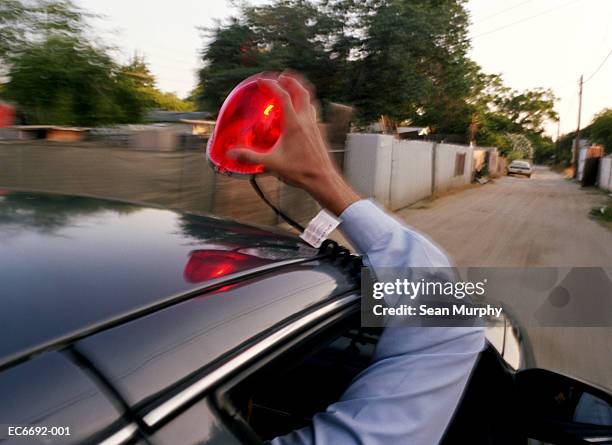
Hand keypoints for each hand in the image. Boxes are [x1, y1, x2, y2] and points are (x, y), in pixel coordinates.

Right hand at [228, 73, 359, 215]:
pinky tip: (300, 109)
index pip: (283, 96)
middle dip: (291, 80)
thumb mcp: (271, 163)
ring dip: (300, 88)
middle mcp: (306, 120)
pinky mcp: (319, 131)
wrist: (322, 179)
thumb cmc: (299, 171)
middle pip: (301, 90)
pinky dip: (305, 102)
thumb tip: (231, 153)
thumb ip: (250, 157)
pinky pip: (313, 109)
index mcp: (294, 124)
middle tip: (280, 76)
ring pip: (310, 98)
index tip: (262, 80)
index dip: (272, 85)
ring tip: (291, 86)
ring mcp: (314, 124)